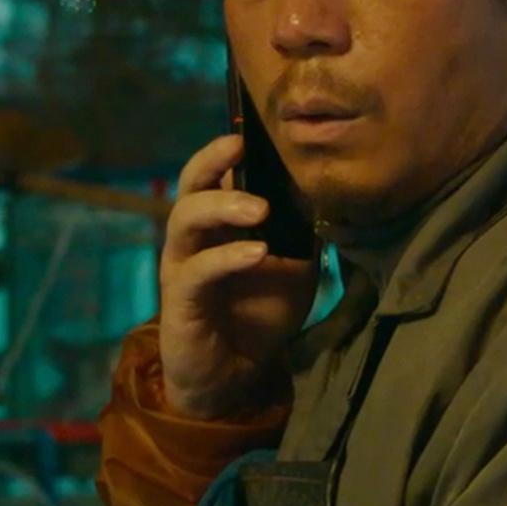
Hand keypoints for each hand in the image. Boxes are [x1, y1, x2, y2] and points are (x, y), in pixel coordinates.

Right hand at [157, 134, 319, 418]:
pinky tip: (257, 253)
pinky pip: (197, 270)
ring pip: (185, 219)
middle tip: (240, 146)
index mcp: (217, 224)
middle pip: (189, 184)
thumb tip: (327, 193)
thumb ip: (302, 233)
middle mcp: (193, 238)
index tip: (252, 129)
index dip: (226, 148)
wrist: (235, 376)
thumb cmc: (260, 315)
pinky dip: (228, 257)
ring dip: (222, 206)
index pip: (214, 173)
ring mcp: (181, 266)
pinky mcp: (180, 300)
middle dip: (212, 160)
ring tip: (260, 209)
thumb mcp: (294, 268)